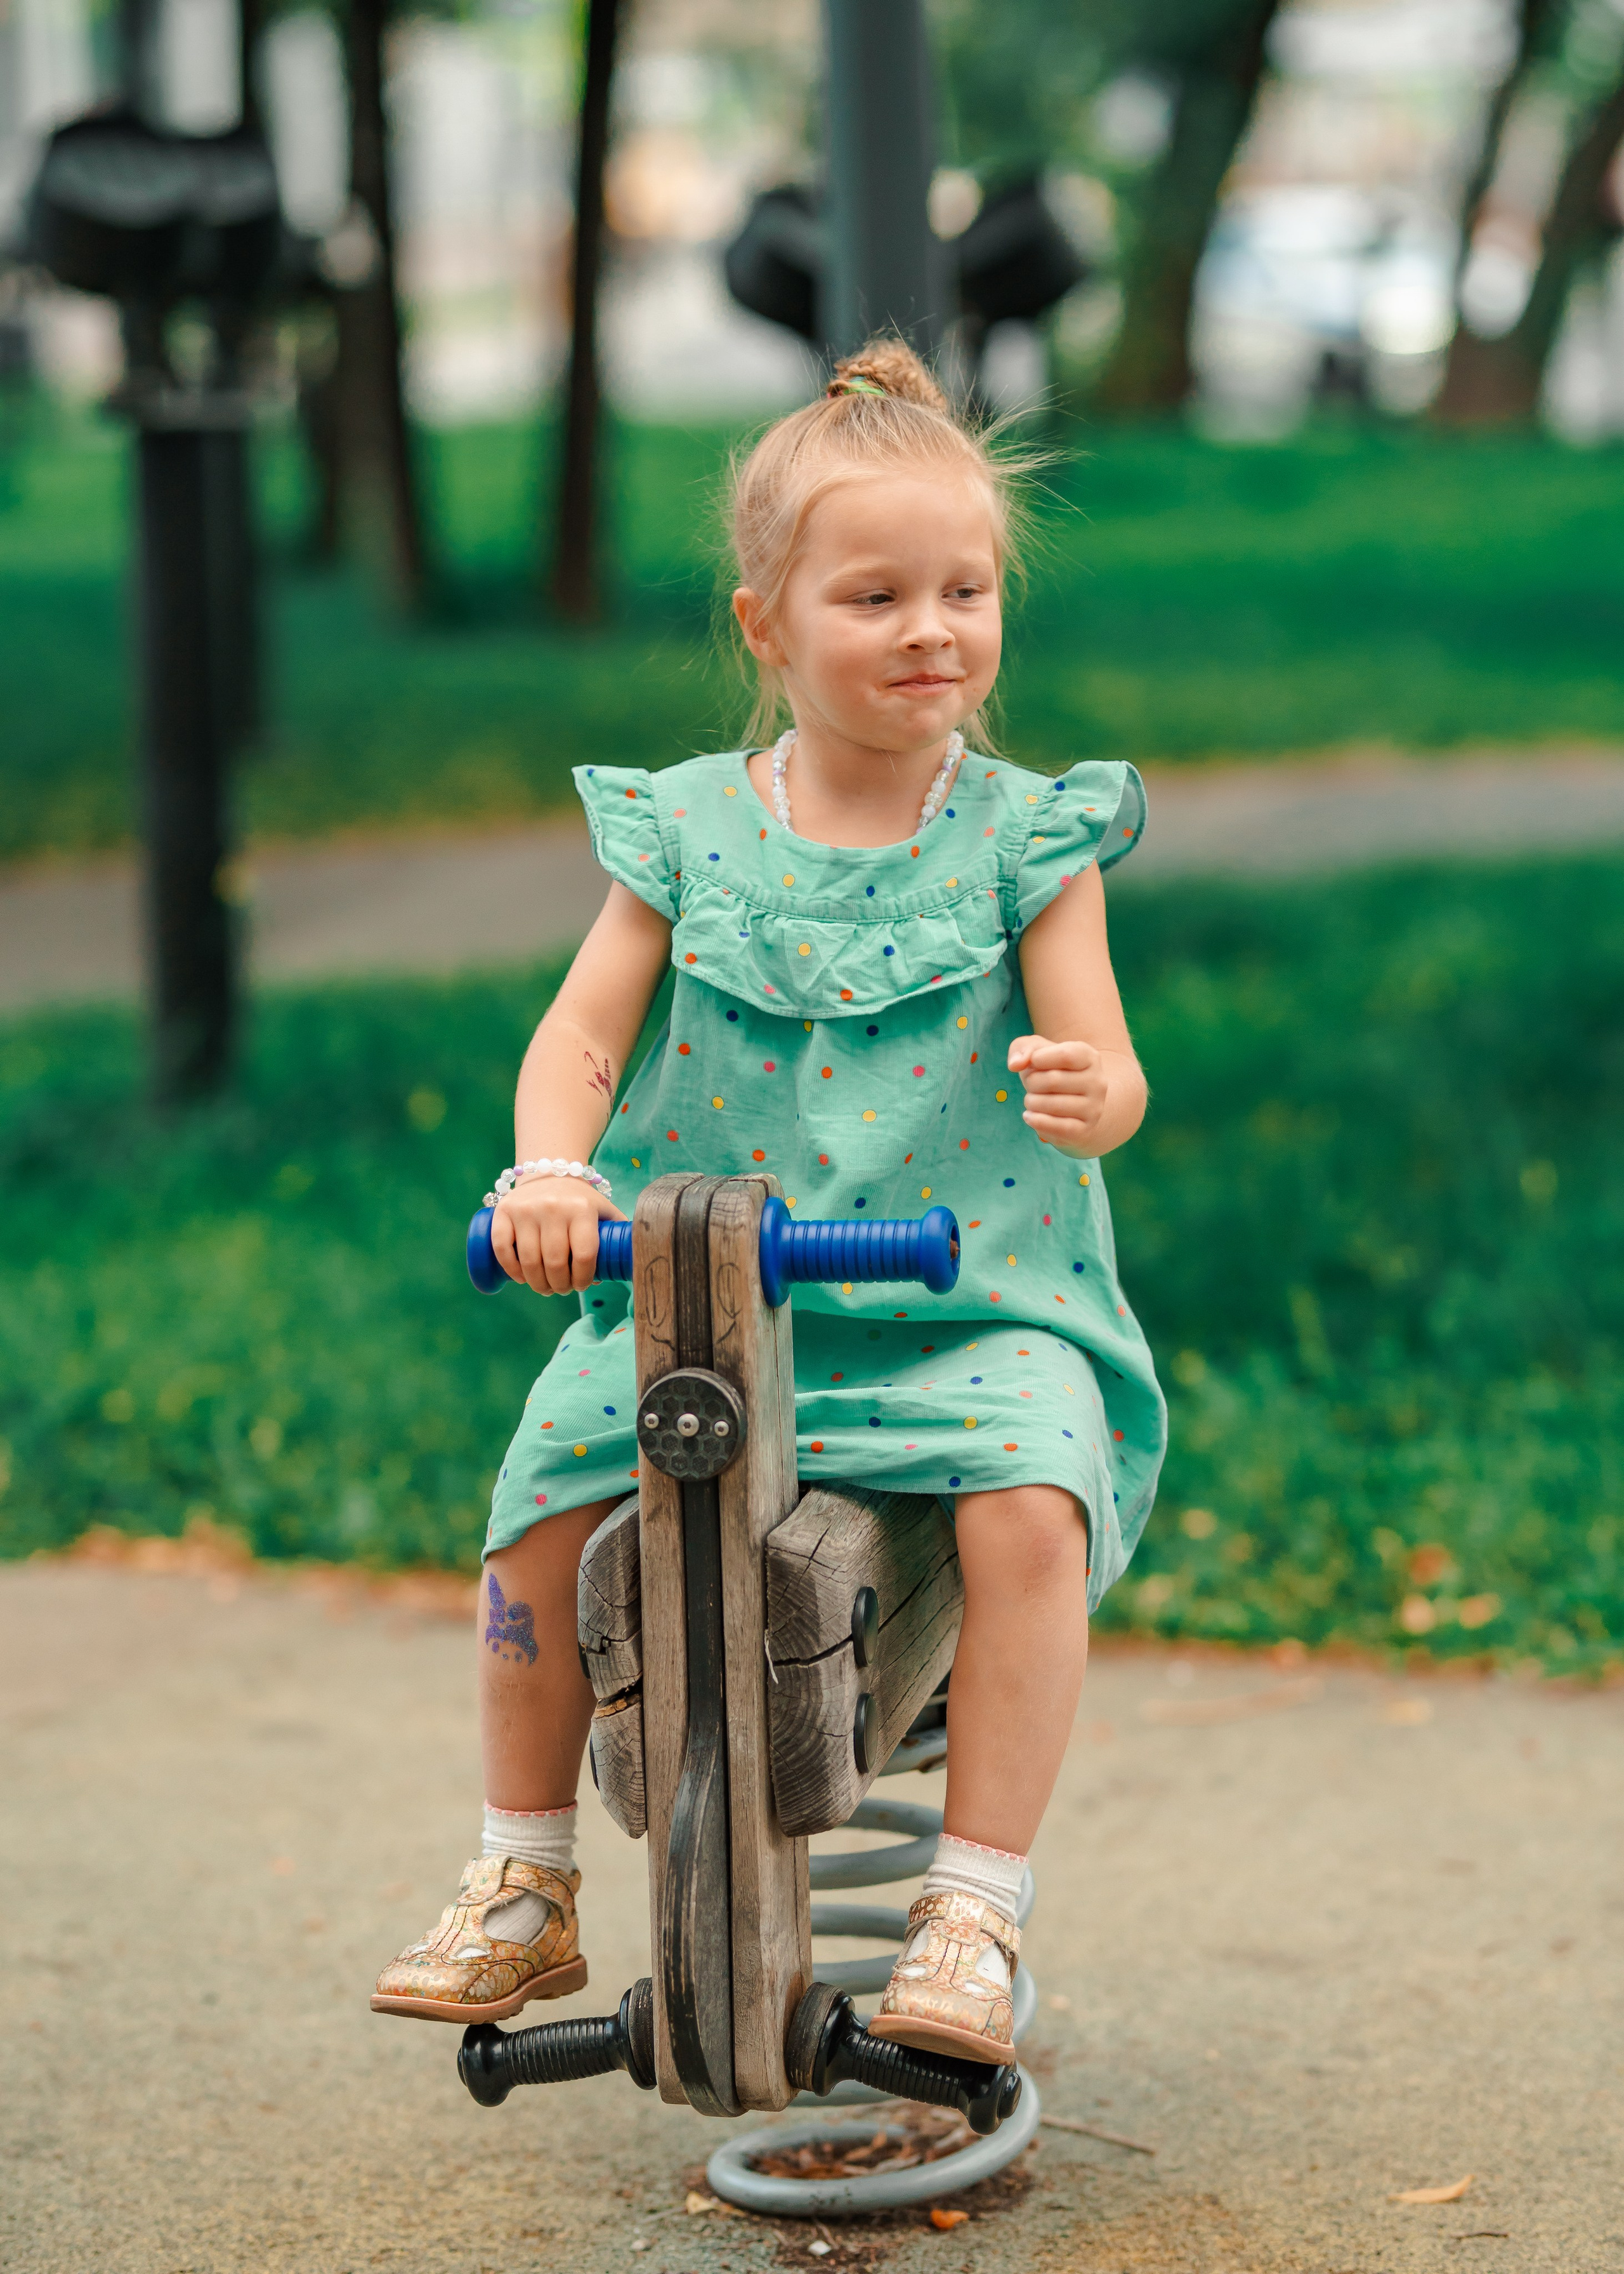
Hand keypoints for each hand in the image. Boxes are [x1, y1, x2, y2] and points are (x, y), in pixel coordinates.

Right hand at [492, 1175, 626, 1295]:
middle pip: (555, 1263)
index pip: (584, 1255)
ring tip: (544, 1288)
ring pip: (529, 1261)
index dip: (583, 1279)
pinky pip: (502, 1248)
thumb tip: (622, 1270)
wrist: (549, 1171)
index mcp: (582, 1209)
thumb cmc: (580, 1200)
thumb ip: (618, 1235)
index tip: (580, 1285)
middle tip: (561, 1290)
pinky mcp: (504, 1211)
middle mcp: (553, 1207)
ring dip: (538, 1283)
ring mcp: (526, 1209)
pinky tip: (522, 1278)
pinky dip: (511, 1269)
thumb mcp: (604, 1210)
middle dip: (559, 1286)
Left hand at [1008, 1034, 1109, 1155]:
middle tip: (1031, 1084)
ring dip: (1031, 1102)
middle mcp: (1097, 1082)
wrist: (1069, 1105)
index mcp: (1089, 1057)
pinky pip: (1057, 1128)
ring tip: (1031, 1100)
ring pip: (1053, 1105)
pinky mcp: (1084, 1130)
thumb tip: (1015, 1064)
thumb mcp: (1036, 1052)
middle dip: (1032, 1082)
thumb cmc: (1049, 1072)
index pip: (1065, 1055)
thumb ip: (1022, 1049)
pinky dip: (1036, 1121)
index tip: (1033, 1062)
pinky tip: (1029, 1116)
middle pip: (1054, 1080)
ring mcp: (1093, 1108)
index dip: (1039, 1059)